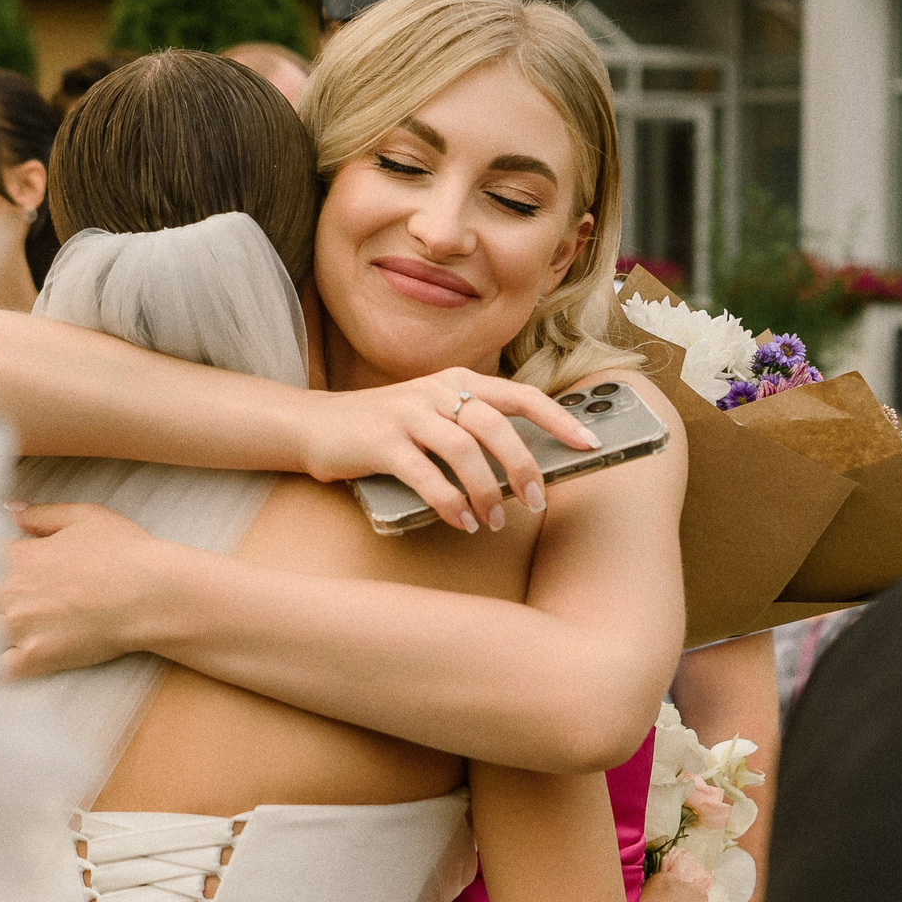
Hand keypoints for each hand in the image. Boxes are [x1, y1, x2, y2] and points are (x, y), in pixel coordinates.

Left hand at [0, 503, 170, 678]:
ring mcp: (21, 627)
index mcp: (18, 555)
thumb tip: (10, 510)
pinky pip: (1, 668)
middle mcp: (11, 590)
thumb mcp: (83, 517)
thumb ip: (41, 515)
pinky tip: (1, 667)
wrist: (151, 595)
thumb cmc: (124, 552)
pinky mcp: (37, 657)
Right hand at [294, 368, 602, 532]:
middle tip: (537, 502)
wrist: (312, 425)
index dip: (559, 418)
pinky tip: (461, 521)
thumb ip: (471, 432)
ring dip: (486, 491)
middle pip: (497, 425)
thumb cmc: (381, 429)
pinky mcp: (381, 442)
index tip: (589, 443)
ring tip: (493, 520)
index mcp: (457, 380)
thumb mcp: (431, 418)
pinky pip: (426, 475)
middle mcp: (436, 391)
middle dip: (524, 466)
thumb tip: (524, 471)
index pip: (521, 395)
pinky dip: (449, 502)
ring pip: (464, 451)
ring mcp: (407, 414)